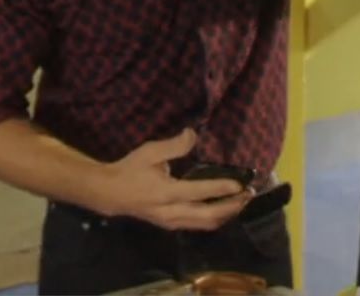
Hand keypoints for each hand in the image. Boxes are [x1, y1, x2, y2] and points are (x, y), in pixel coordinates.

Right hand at [94, 129, 252, 230]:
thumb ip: (173, 145)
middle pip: (209, 215)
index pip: (199, 192)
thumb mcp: (149, 152)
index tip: (240, 184)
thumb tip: (194, 134)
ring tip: (241, 202)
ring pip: (206, 224)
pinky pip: (199, 225)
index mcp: (166, 193)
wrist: (111, 194)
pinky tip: (224, 208)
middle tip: (248, 194)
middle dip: (231, 206)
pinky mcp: (172, 225)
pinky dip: (215, 217)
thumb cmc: (130, 170)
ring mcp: (172, 222)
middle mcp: (172, 212)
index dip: (221, 189)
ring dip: (226, 214)